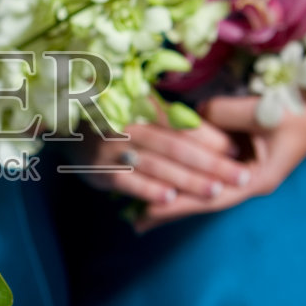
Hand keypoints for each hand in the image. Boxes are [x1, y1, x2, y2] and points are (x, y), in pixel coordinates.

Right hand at [77, 120, 249, 206]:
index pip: (182, 123)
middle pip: (176, 147)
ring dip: (188, 180)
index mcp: (141, 105)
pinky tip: (172, 199)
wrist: (65, 129)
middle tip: (241, 175)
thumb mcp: (138, 106)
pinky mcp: (100, 171)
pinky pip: (129, 182)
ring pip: (157, 166)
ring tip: (216, 191)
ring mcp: (113, 149)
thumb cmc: (115, 119)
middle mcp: (128, 125)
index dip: (210, 136)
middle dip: (212, 163)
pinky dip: (150, 190)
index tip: (236, 149)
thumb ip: (171, 117)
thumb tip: (220, 134)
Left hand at [134, 93, 305, 230]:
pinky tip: (171, 169)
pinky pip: (213, 161)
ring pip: (206, 180)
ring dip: (178, 187)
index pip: (208, 198)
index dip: (176, 206)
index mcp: (258, 178)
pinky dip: (191, 166)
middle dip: (171, 205)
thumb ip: (222, 115)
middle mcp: (251, 177)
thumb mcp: (262, 111)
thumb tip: (193, 116)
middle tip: (135, 220)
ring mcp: (250, 164)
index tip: (145, 215)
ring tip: (144, 197)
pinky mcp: (248, 148)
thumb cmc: (303, 105)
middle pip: (203, 196)